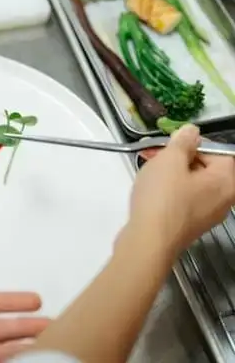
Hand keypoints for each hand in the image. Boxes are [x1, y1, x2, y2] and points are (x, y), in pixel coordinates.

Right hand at [130, 125, 234, 254]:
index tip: (170, 145)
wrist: (149, 241)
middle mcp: (224, 199)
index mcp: (226, 181)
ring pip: (193, 185)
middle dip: (179, 159)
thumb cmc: (162, 198)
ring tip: (148, 172)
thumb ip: (183, 142)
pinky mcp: (190, 226)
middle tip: (153, 156)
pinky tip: (150, 193)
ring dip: (172, 174)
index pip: (220, 152)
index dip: (194, 145)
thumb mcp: (170, 160)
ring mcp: (208, 215)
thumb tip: (193, 131)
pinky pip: (185, 200)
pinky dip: (170, 192)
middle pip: (207, 169)